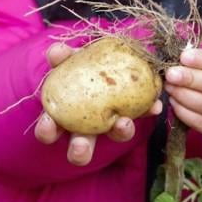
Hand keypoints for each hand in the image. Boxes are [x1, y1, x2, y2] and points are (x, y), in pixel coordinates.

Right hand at [34, 42, 162, 165]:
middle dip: (79, 150)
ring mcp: (114, 120)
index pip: (49, 131)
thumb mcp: (68, 58)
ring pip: (117, 134)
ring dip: (121, 131)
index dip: (46, 131)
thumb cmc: (79, 62)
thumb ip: (62, 56)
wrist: (112, 54)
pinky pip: (143, 112)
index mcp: (64, 115)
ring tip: (123, 123)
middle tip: (80, 148)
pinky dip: (148, 108)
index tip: (47, 125)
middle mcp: (88, 126)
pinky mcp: (137, 109)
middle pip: (80, 147)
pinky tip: (155, 105)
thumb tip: (55, 52)